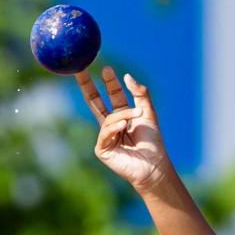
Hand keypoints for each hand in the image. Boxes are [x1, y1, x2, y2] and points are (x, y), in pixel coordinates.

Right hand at [78, 65, 173, 198]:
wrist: (155, 165)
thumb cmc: (153, 143)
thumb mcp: (148, 113)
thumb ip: (140, 94)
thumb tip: (127, 76)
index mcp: (122, 116)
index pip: (112, 95)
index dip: (109, 82)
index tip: (106, 68)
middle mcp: (111, 125)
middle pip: (94, 101)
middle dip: (87, 86)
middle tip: (80, 69)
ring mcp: (105, 137)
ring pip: (107, 117)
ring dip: (124, 114)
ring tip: (137, 115)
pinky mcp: (102, 149)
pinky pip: (105, 132)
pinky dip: (115, 127)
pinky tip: (124, 126)